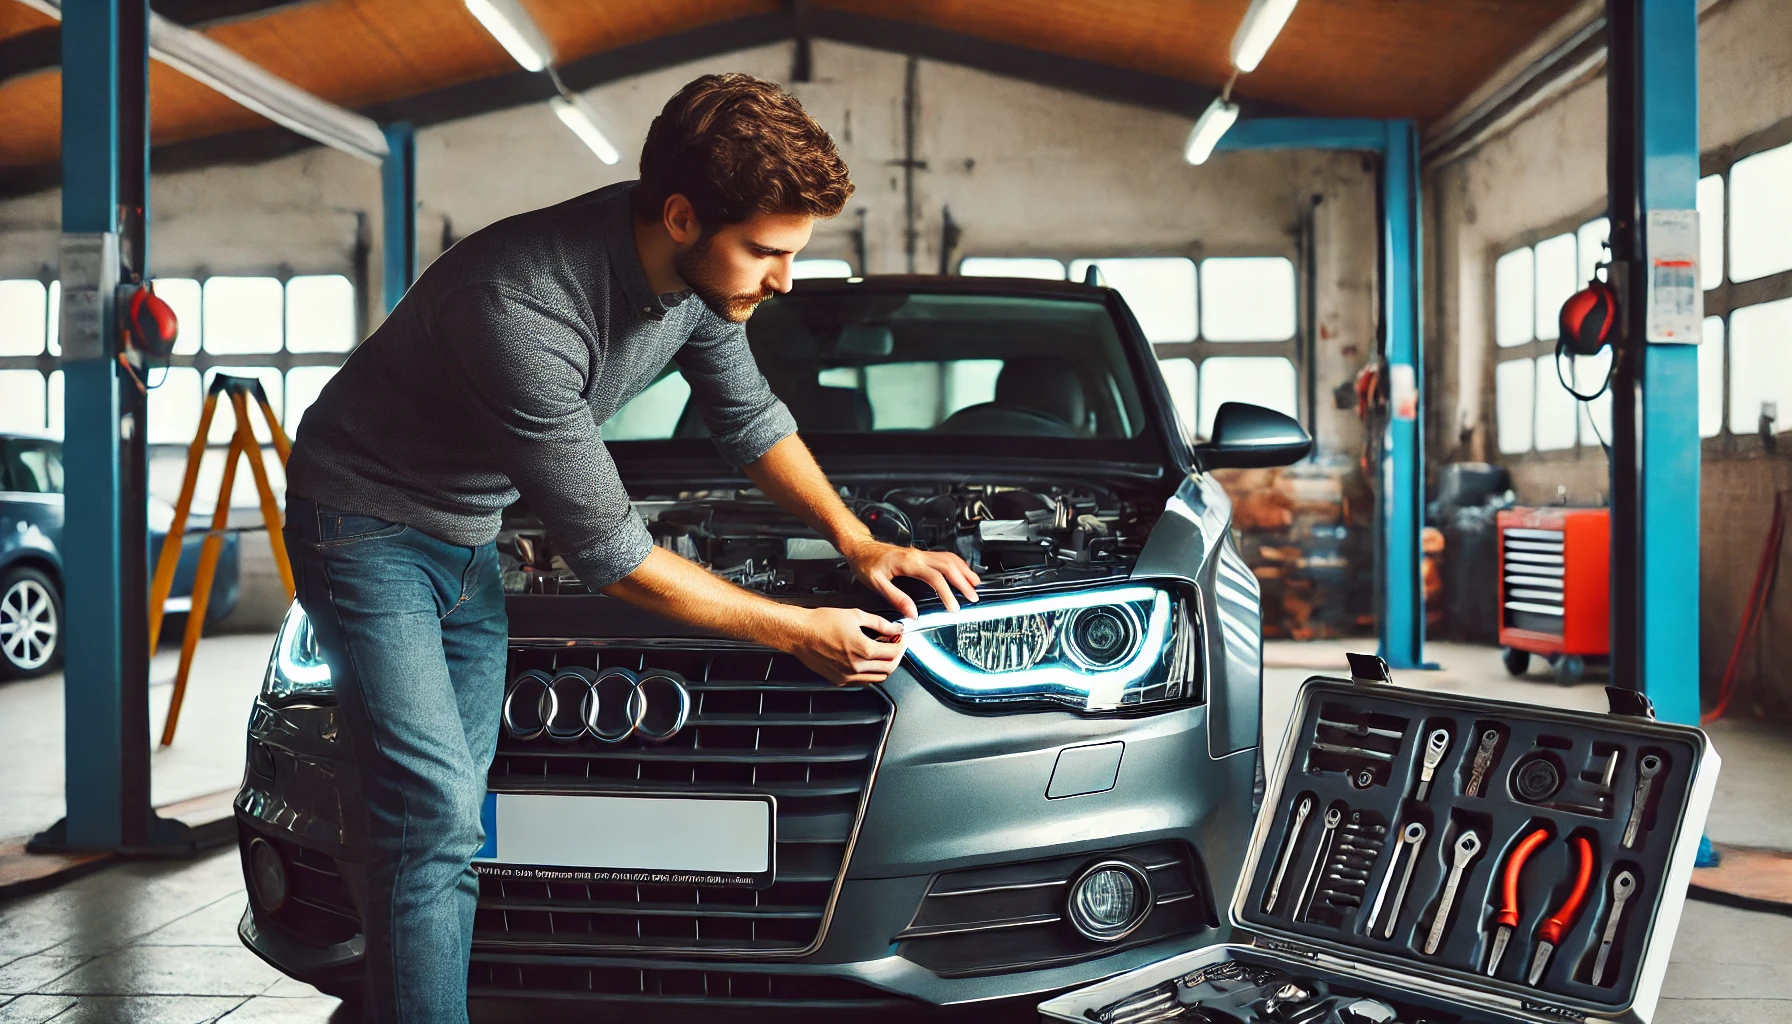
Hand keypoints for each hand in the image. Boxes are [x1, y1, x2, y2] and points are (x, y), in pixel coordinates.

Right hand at [786, 607, 906, 685]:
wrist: (800, 633)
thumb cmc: (821, 623)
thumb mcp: (856, 615)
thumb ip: (880, 623)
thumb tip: (895, 628)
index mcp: (863, 649)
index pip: (894, 652)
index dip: (901, 644)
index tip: (900, 638)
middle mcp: (856, 666)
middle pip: (889, 668)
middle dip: (897, 656)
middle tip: (894, 645)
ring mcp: (847, 675)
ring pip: (878, 678)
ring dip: (885, 666)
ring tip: (881, 652)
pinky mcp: (839, 680)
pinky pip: (862, 681)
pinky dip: (870, 673)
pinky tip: (867, 661)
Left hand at [845, 541, 980, 618]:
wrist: (860, 548)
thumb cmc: (866, 564)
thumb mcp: (876, 584)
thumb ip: (896, 598)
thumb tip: (912, 613)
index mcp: (908, 563)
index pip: (935, 577)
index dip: (947, 593)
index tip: (954, 607)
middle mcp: (917, 555)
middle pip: (948, 565)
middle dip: (963, 581)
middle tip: (973, 596)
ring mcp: (920, 553)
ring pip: (949, 558)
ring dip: (963, 571)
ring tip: (974, 584)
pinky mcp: (920, 554)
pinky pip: (944, 556)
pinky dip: (957, 565)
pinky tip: (961, 572)